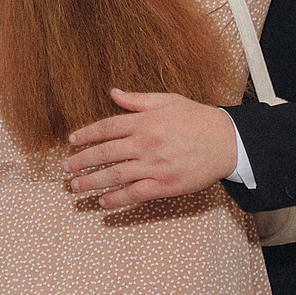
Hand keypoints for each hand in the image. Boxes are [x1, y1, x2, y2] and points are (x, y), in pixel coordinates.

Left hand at [63, 89, 238, 209]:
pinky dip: (116, 199)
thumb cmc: (198, 119)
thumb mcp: (169, 101)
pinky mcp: (165, 185)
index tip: (72, 141)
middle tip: (66, 169)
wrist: (228, 142)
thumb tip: (113, 92)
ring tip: (75, 188)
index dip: (86, 134)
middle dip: (82, 162)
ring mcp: (154, 166)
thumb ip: (138, 100)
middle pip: (105, 153)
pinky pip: (135, 194)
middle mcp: (146, 144)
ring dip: (92, 183)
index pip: (107, 128)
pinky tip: (103, 202)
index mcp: (145, 121)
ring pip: (115, 176)